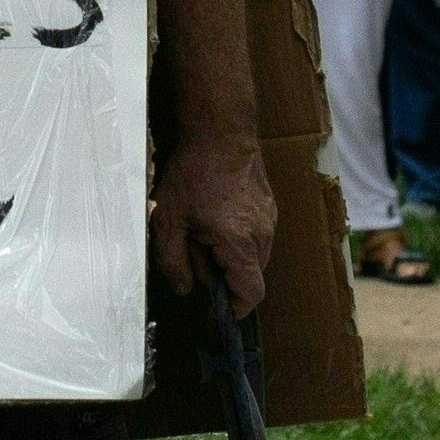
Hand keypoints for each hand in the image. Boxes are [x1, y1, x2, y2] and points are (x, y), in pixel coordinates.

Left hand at [151, 130, 276, 316]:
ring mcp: (270, 218)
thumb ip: (173, 261)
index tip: (221, 309)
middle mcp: (262, 234)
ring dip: (231, 254)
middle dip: (225, 274)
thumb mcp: (168, 220)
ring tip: (204, 228)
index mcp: (239, 242)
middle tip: (196, 249)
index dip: (237, 308)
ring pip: (254, 255)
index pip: (251, 293)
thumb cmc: (193, 172)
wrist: (220, 130)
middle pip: (250, 274)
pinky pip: (257, 235)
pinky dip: (238, 237)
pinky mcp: (270, 206)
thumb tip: (185, 289)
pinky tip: (215, 215)